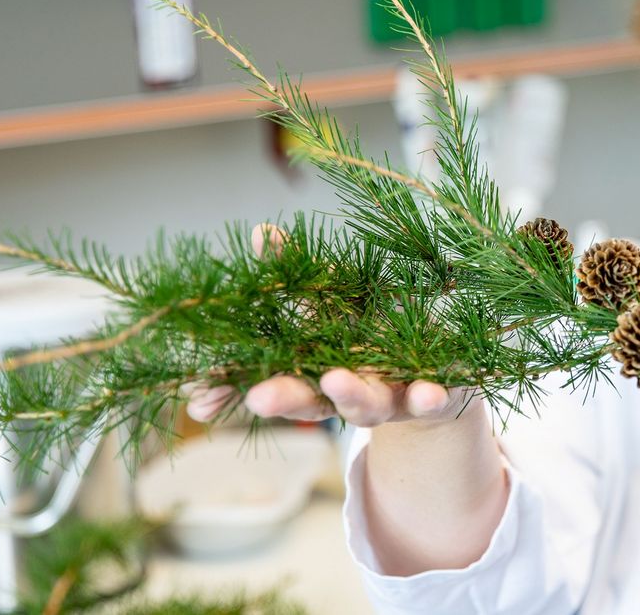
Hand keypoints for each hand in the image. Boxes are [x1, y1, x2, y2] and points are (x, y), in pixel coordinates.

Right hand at [183, 223, 473, 426]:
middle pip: (312, 399)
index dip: (232, 390)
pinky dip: (430, 398)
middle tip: (259, 396)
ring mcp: (393, 398)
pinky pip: (433, 402)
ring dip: (351, 396)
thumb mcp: (335, 302)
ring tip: (336, 382)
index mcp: (316, 372)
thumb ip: (297, 275)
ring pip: (369, 405)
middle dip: (285, 398)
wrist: (443, 380)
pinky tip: (429, 393)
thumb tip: (262, 233)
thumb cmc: (376, 340)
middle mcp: (349, 393)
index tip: (197, 398)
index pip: (268, 380)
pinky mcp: (435, 399)